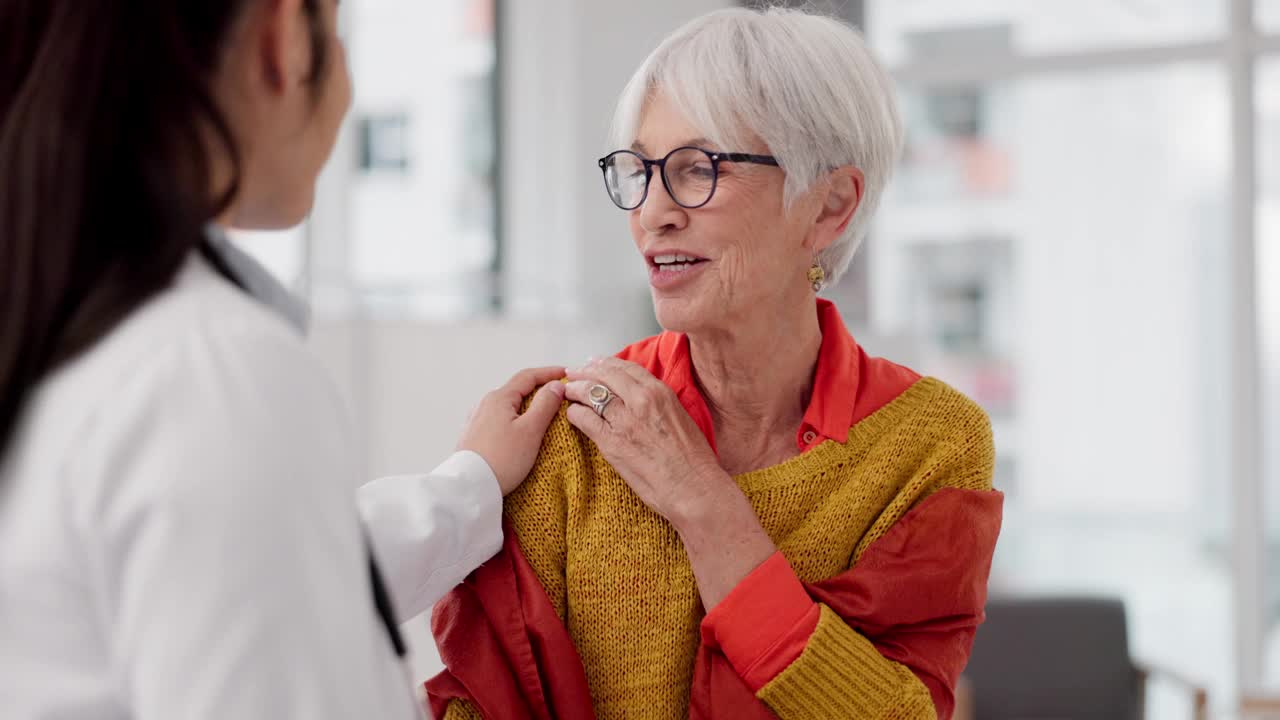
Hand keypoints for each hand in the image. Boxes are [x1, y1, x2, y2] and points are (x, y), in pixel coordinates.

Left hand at [457, 366, 565, 494]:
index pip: (528, 376)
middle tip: (558, 395)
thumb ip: (545, 404)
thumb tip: (555, 386)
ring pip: (508, 406)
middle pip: (517, 390)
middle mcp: (485, 404)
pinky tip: (520, 432)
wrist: (470, 487)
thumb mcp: (530, 430)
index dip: (549, 373)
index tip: (565, 374)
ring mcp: (477, 420)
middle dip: (539, 390)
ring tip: (543, 415)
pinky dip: (515, 420)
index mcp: (499, 398)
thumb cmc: (501, 460)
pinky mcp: (474, 436)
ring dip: (527, 406)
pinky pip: (499, 420)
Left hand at [564, 357, 729, 523]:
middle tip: (574, 373)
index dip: (606, 363)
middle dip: (585, 371)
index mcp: (660, 393)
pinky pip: (583, 418)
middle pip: (604, 375)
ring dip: (575, 390)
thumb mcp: (680, 417)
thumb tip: (643, 400)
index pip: (626, 368)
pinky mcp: (611, 441)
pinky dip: (574, 414)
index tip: (595, 363)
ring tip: (568, 392)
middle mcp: (641, 401)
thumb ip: (660, 404)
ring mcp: (624, 420)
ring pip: (590, 393)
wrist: (693, 487)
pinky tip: (573, 415)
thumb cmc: (693, 460)